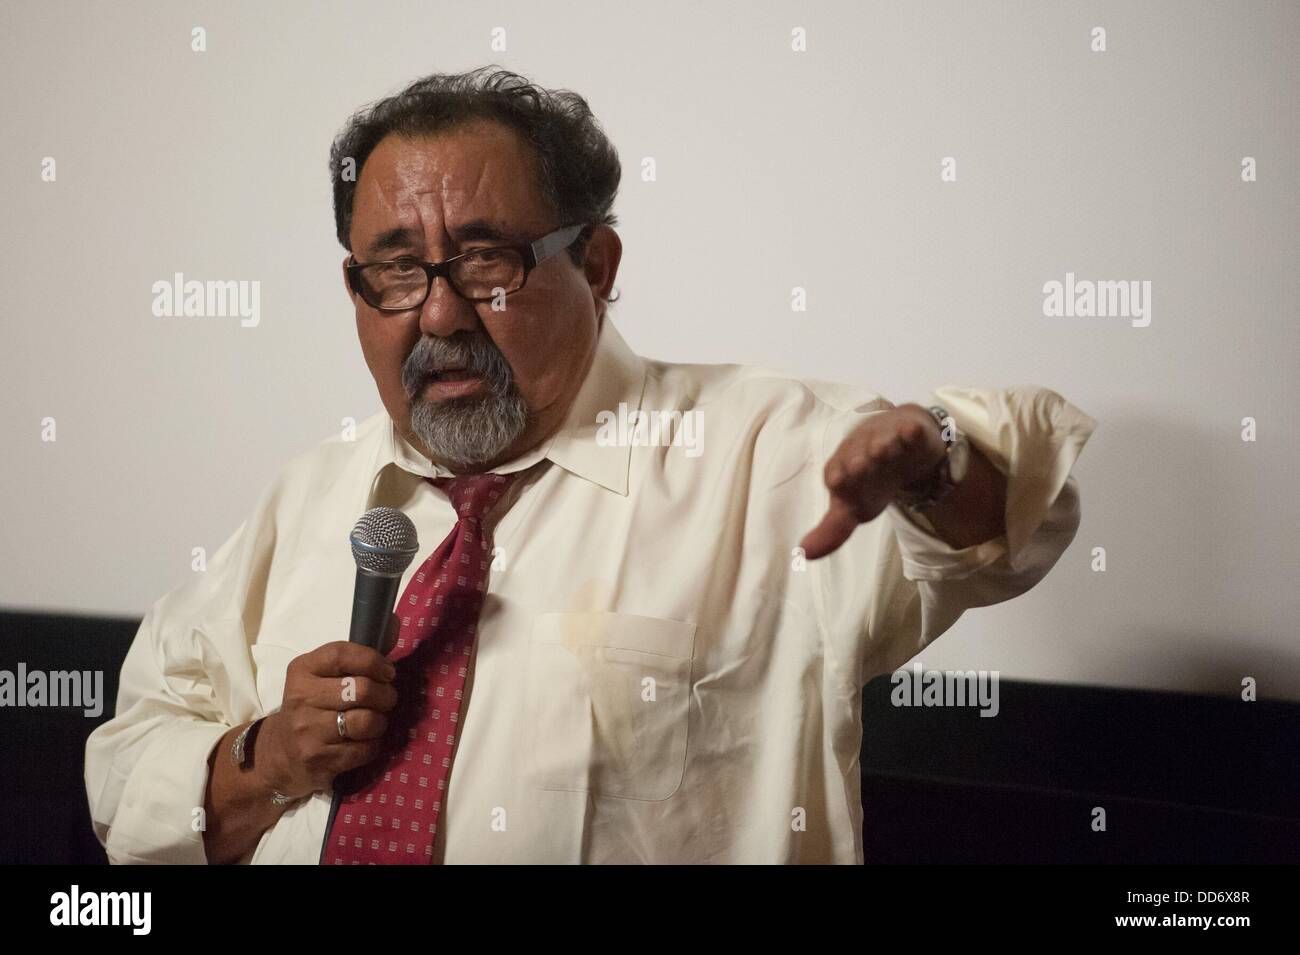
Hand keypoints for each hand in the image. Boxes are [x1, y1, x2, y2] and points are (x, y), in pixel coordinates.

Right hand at [253, 614, 400, 798]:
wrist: (280, 755)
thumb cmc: (313, 706)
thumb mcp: (325, 676)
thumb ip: (360, 653)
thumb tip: (395, 621)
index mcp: (302, 670)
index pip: (341, 654)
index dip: (372, 660)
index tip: (388, 671)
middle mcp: (300, 698)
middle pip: (361, 690)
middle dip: (385, 695)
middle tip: (386, 699)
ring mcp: (307, 732)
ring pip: (366, 721)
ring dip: (381, 722)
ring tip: (375, 721)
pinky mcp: (319, 760)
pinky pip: (364, 749)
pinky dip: (373, 744)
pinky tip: (364, 741)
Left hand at [799, 404, 945, 559]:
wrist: (898, 445)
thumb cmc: (868, 480)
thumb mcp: (852, 508)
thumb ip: (832, 531)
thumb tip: (804, 554)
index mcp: (841, 469)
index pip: (836, 474)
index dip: (838, 477)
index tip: (837, 482)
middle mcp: (858, 451)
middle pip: (857, 455)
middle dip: (857, 461)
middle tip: (857, 466)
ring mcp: (883, 439)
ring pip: (880, 440)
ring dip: (881, 444)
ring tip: (882, 449)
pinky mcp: (906, 431)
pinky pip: (907, 430)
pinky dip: (909, 432)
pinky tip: (911, 433)